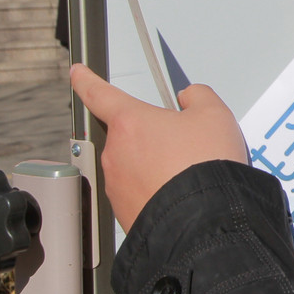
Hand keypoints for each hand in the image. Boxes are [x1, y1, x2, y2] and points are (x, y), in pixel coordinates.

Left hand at [70, 64, 247, 229]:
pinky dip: (155, 191)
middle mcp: (115, 152)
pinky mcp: (123, 212)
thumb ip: (198, 96)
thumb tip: (190, 98)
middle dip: (151, 138)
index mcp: (130, 121)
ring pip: (133, 166)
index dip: (87, 79)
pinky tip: (180, 193)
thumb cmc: (204, 165)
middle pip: (129, 135)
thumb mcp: (214, 115)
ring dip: (154, 166)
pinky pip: (138, 193)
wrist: (203, 220)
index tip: (78, 73)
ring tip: (185, 173)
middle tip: (182, 145)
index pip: (99, 93)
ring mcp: (116, 185)